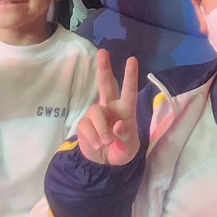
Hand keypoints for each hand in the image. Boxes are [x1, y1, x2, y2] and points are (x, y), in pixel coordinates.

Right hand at [75, 51, 141, 165]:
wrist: (105, 164)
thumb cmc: (122, 151)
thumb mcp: (130, 148)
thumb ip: (126, 137)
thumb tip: (118, 125)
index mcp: (125, 110)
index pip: (129, 91)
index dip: (130, 76)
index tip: (132, 59)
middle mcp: (110, 108)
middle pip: (106, 85)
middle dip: (104, 68)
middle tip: (103, 52)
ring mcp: (96, 115)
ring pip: (95, 111)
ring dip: (101, 129)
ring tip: (106, 142)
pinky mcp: (84, 125)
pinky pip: (86, 127)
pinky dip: (93, 138)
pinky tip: (97, 145)